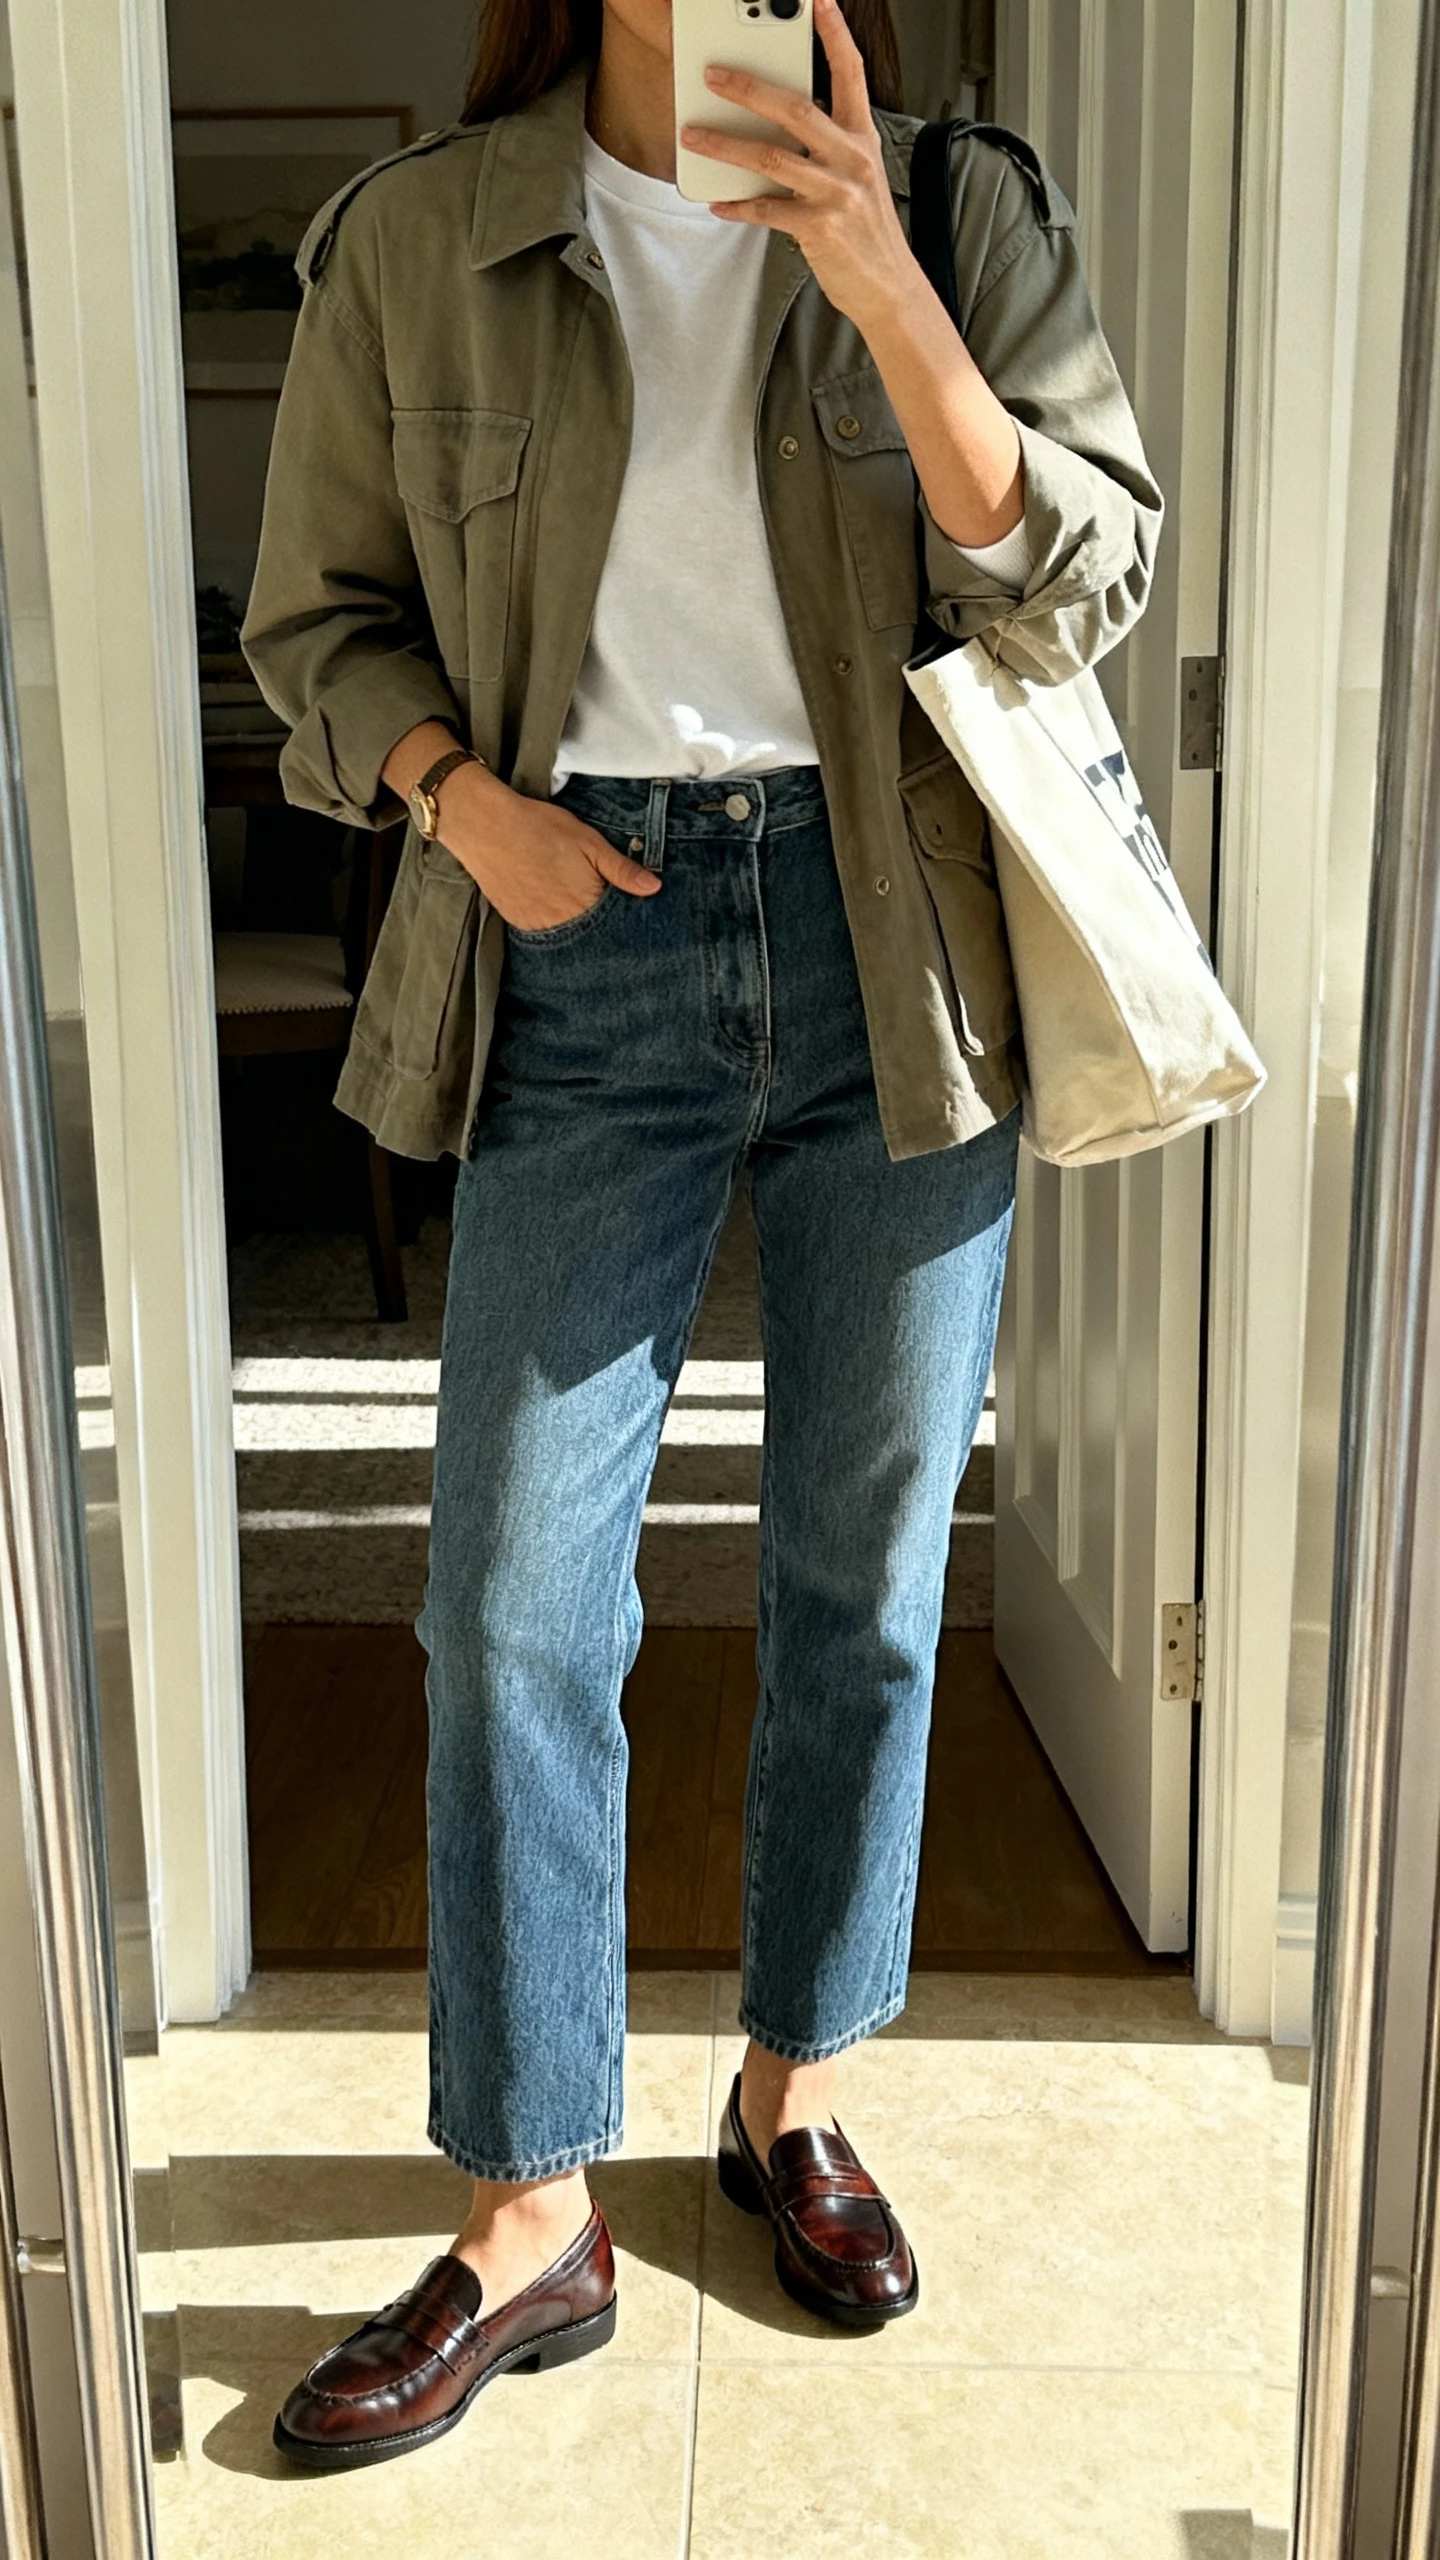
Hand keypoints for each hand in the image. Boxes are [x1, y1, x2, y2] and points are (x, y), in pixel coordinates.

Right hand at [434, 761, 660, 931]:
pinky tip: (554, 906)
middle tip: (599, 908)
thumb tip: (654, 888)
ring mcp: (536, 925)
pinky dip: (553, 925)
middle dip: (600, 928)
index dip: (622, 920)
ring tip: (575, 905)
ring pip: (566, 937)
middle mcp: (561, 923)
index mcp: (584, 904)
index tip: (627, 914)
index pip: (614, 927)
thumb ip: (621, 869)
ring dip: (575, 928)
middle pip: (590, 936)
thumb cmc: (539, 827)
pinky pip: (542, 933)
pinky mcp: (517, 922)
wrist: (485, 826)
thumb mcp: (588, 841)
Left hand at [680, 0, 918, 333]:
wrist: (889, 289)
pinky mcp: (819, 228)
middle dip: (748, 88)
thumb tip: (774, 129)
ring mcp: (836, 193)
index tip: (818, 2)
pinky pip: (766, 209)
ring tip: (695, 135)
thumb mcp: (859, 178)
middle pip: (795, 109)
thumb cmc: (868, 233)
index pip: (851, 74)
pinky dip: (738, 206)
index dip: (834, 35)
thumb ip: (827, 148)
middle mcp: (852, 159)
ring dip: (725, 145)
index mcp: (863, 139)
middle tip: (715, 74)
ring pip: (770, 157)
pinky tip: (719, 204)